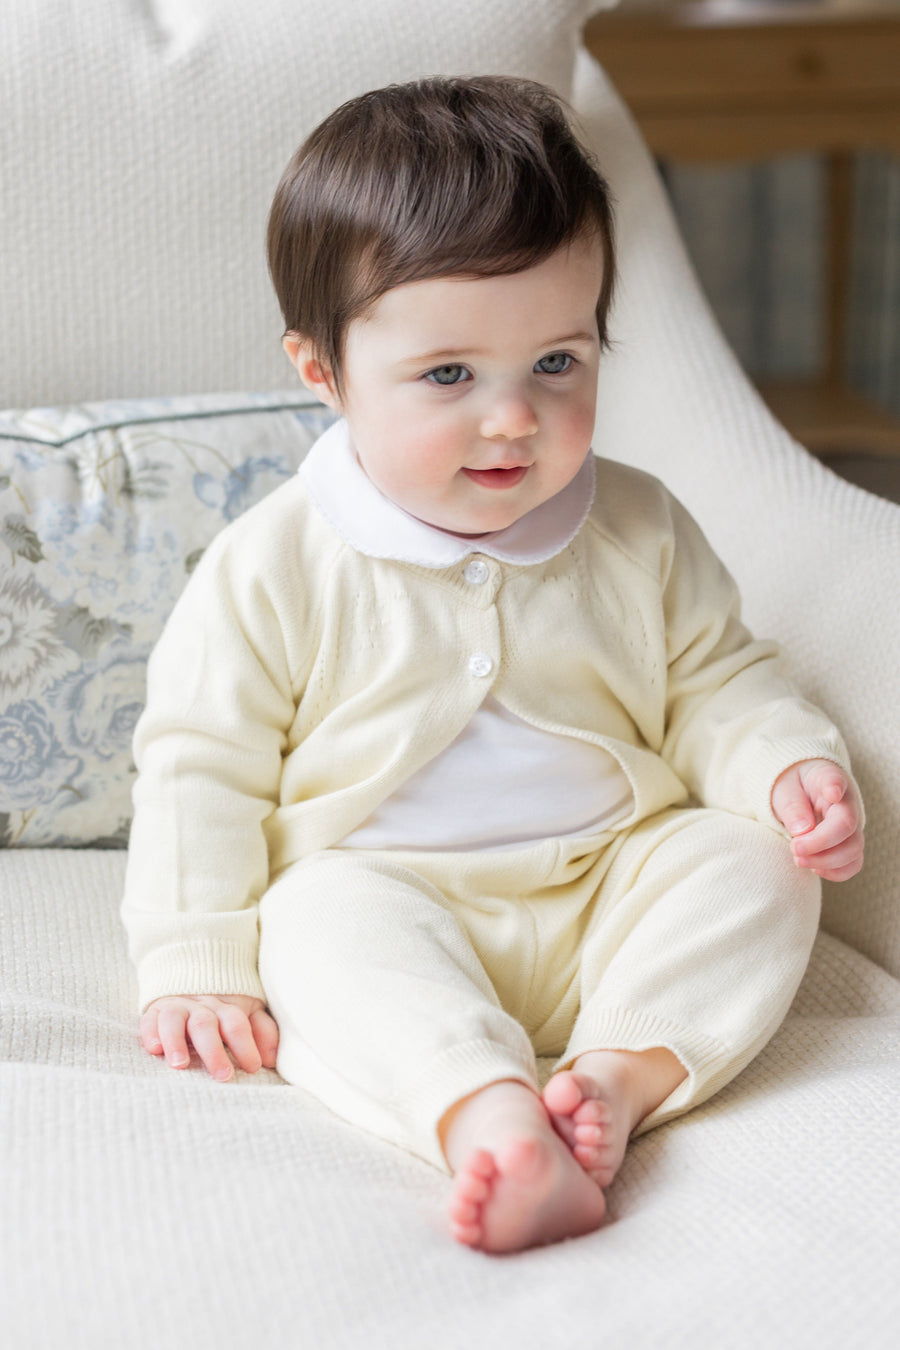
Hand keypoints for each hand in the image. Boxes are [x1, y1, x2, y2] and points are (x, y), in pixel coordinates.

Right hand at [140, 994, 278, 1081]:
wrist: (191, 980)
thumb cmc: (224, 1010)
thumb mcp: (248, 1014)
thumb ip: (262, 1033)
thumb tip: (273, 1059)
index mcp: (226, 1008)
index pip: (237, 1024)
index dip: (246, 1045)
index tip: (252, 1067)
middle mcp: (201, 1007)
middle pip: (206, 1024)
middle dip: (214, 1051)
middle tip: (222, 1076)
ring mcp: (177, 1008)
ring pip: (175, 1019)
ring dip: (176, 1041)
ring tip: (180, 1065)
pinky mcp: (155, 1012)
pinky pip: (150, 1019)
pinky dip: (151, 1033)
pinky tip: (154, 1049)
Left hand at [771, 759, 863, 882]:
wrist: (801, 789)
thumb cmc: (792, 786)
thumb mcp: (784, 789)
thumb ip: (792, 806)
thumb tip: (802, 830)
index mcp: (826, 779)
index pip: (835, 780)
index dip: (835, 787)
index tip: (832, 792)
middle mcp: (847, 802)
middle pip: (847, 826)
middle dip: (820, 844)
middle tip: (794, 848)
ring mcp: (852, 825)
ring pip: (854, 849)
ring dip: (826, 862)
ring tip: (799, 860)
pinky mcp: (850, 843)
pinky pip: (853, 863)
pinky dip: (835, 872)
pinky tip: (814, 869)